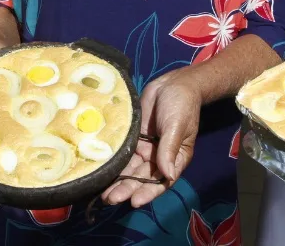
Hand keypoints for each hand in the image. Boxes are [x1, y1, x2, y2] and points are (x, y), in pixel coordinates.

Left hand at [102, 68, 201, 208]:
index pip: (162, 181)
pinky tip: (102, 171)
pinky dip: (114, 164)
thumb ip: (169, 150)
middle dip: (127, 189)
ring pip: (130, 169)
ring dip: (118, 181)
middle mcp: (159, 158)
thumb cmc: (182, 105)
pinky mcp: (135, 138)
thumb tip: (168, 175)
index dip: (148, 192)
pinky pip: (124, 154)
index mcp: (175, 159)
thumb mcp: (177, 126)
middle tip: (110, 199)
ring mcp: (146, 148)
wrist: (173, 83)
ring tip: (103, 193)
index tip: (134, 201)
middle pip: (142, 178)